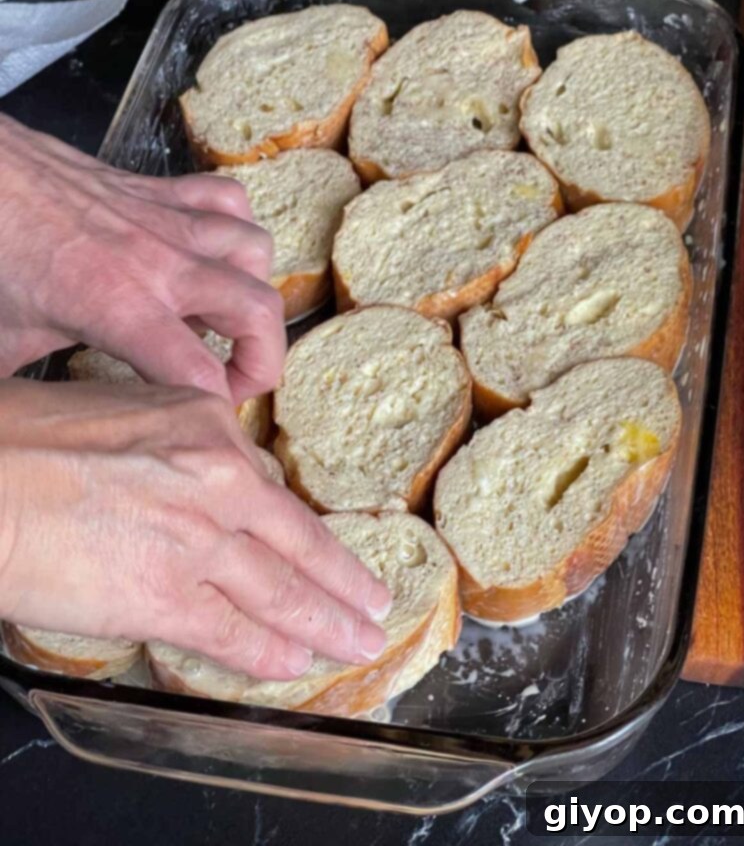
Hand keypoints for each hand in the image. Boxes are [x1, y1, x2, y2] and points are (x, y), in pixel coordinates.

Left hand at [0, 113, 284, 403]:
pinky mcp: (160, 190)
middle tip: (232, 383)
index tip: (201, 423)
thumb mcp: (1, 343)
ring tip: (223, 318)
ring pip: (256, 252)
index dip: (216, 411)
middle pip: (258, 312)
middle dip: (263, 361)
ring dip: (252, 290)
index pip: (200, 374)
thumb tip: (28, 432)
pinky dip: (236, 229)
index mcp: (119, 307)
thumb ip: (26, 396)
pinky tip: (214, 254)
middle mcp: (159, 263)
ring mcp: (166, 221)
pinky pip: (229, 200)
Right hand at [0, 379, 390, 678]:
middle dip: (343, 580)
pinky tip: (293, 664)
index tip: (318, 547)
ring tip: (357, 641)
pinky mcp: (165, 596)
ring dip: (326, 624)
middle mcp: (217, 476)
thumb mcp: (122, 412)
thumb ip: (174, 446)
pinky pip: (232, 633)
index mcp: (205, 422)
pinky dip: (267, 653)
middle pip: (298, 539)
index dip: (295, 528)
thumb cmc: (24, 438)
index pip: (265, 485)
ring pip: (282, 591)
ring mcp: (198, 538)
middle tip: (375, 603)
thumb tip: (197, 487)